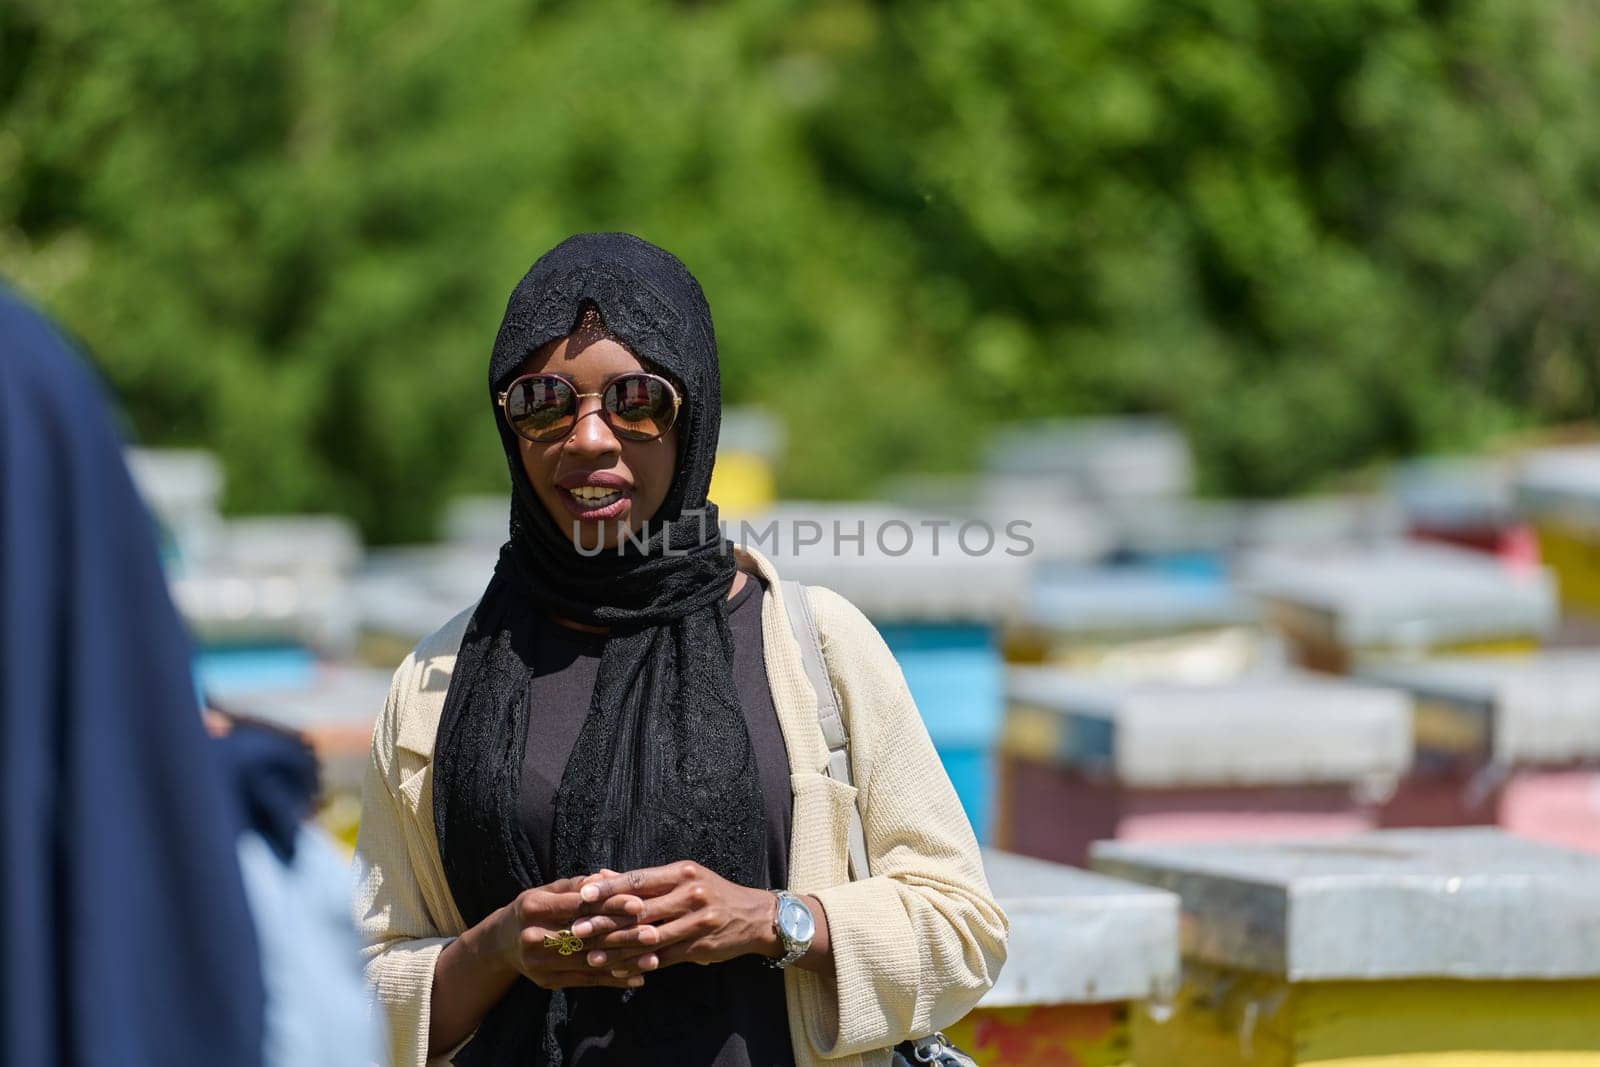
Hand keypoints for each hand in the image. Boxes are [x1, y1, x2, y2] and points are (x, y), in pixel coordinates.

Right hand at [493, 871, 649, 989]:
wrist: (501, 944)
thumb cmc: (534, 908)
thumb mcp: (548, 890)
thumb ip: (578, 885)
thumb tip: (607, 877)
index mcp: (534, 907)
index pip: (579, 906)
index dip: (609, 905)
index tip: (638, 904)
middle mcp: (533, 936)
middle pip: (586, 936)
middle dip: (623, 935)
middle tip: (653, 932)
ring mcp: (539, 963)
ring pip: (589, 961)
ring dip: (624, 961)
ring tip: (653, 957)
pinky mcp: (547, 982)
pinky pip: (586, 981)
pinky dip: (613, 980)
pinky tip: (637, 977)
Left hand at [571, 862, 777, 975]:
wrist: (755, 916)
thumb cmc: (711, 893)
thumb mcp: (682, 878)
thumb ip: (643, 881)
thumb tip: (601, 875)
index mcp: (682, 872)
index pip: (640, 879)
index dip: (610, 888)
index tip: (583, 895)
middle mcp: (690, 894)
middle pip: (640, 909)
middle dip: (606, 922)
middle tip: (577, 930)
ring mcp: (697, 921)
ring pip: (649, 938)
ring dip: (618, 949)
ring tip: (592, 957)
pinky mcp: (701, 946)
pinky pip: (664, 957)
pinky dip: (639, 965)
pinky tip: (620, 970)